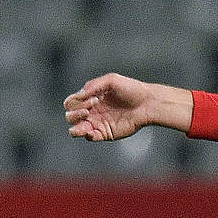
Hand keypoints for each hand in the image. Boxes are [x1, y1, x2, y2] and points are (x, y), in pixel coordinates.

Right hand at [64, 73, 191, 140]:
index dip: (76, 101)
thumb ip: (93, 86)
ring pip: (76, 129)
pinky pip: (90, 137)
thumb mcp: (111, 80)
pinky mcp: (105, 133)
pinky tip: (91, 130)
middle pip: (70, 116)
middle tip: (89, 109)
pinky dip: (86, 135)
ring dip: (75, 125)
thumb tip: (78, 96)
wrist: (148, 103)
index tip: (93, 99)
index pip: (71, 103)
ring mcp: (98, 123)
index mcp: (91, 99)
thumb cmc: (132, 89)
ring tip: (87, 117)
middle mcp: (92, 112)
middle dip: (74, 113)